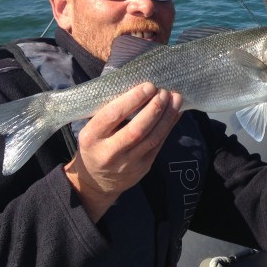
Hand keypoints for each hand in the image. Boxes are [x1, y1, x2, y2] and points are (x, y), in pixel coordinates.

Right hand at [63, 83, 181, 221]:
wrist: (96, 180)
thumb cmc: (96, 144)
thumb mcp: (93, 129)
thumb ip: (110, 111)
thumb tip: (139, 86)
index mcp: (91, 138)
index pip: (112, 115)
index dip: (132, 99)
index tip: (148, 85)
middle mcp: (108, 153)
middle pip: (136, 130)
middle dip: (154, 108)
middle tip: (164, 92)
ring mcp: (127, 163)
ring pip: (152, 138)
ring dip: (167, 116)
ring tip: (176, 98)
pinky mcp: (142, 168)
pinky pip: (159, 144)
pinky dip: (169, 126)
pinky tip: (175, 112)